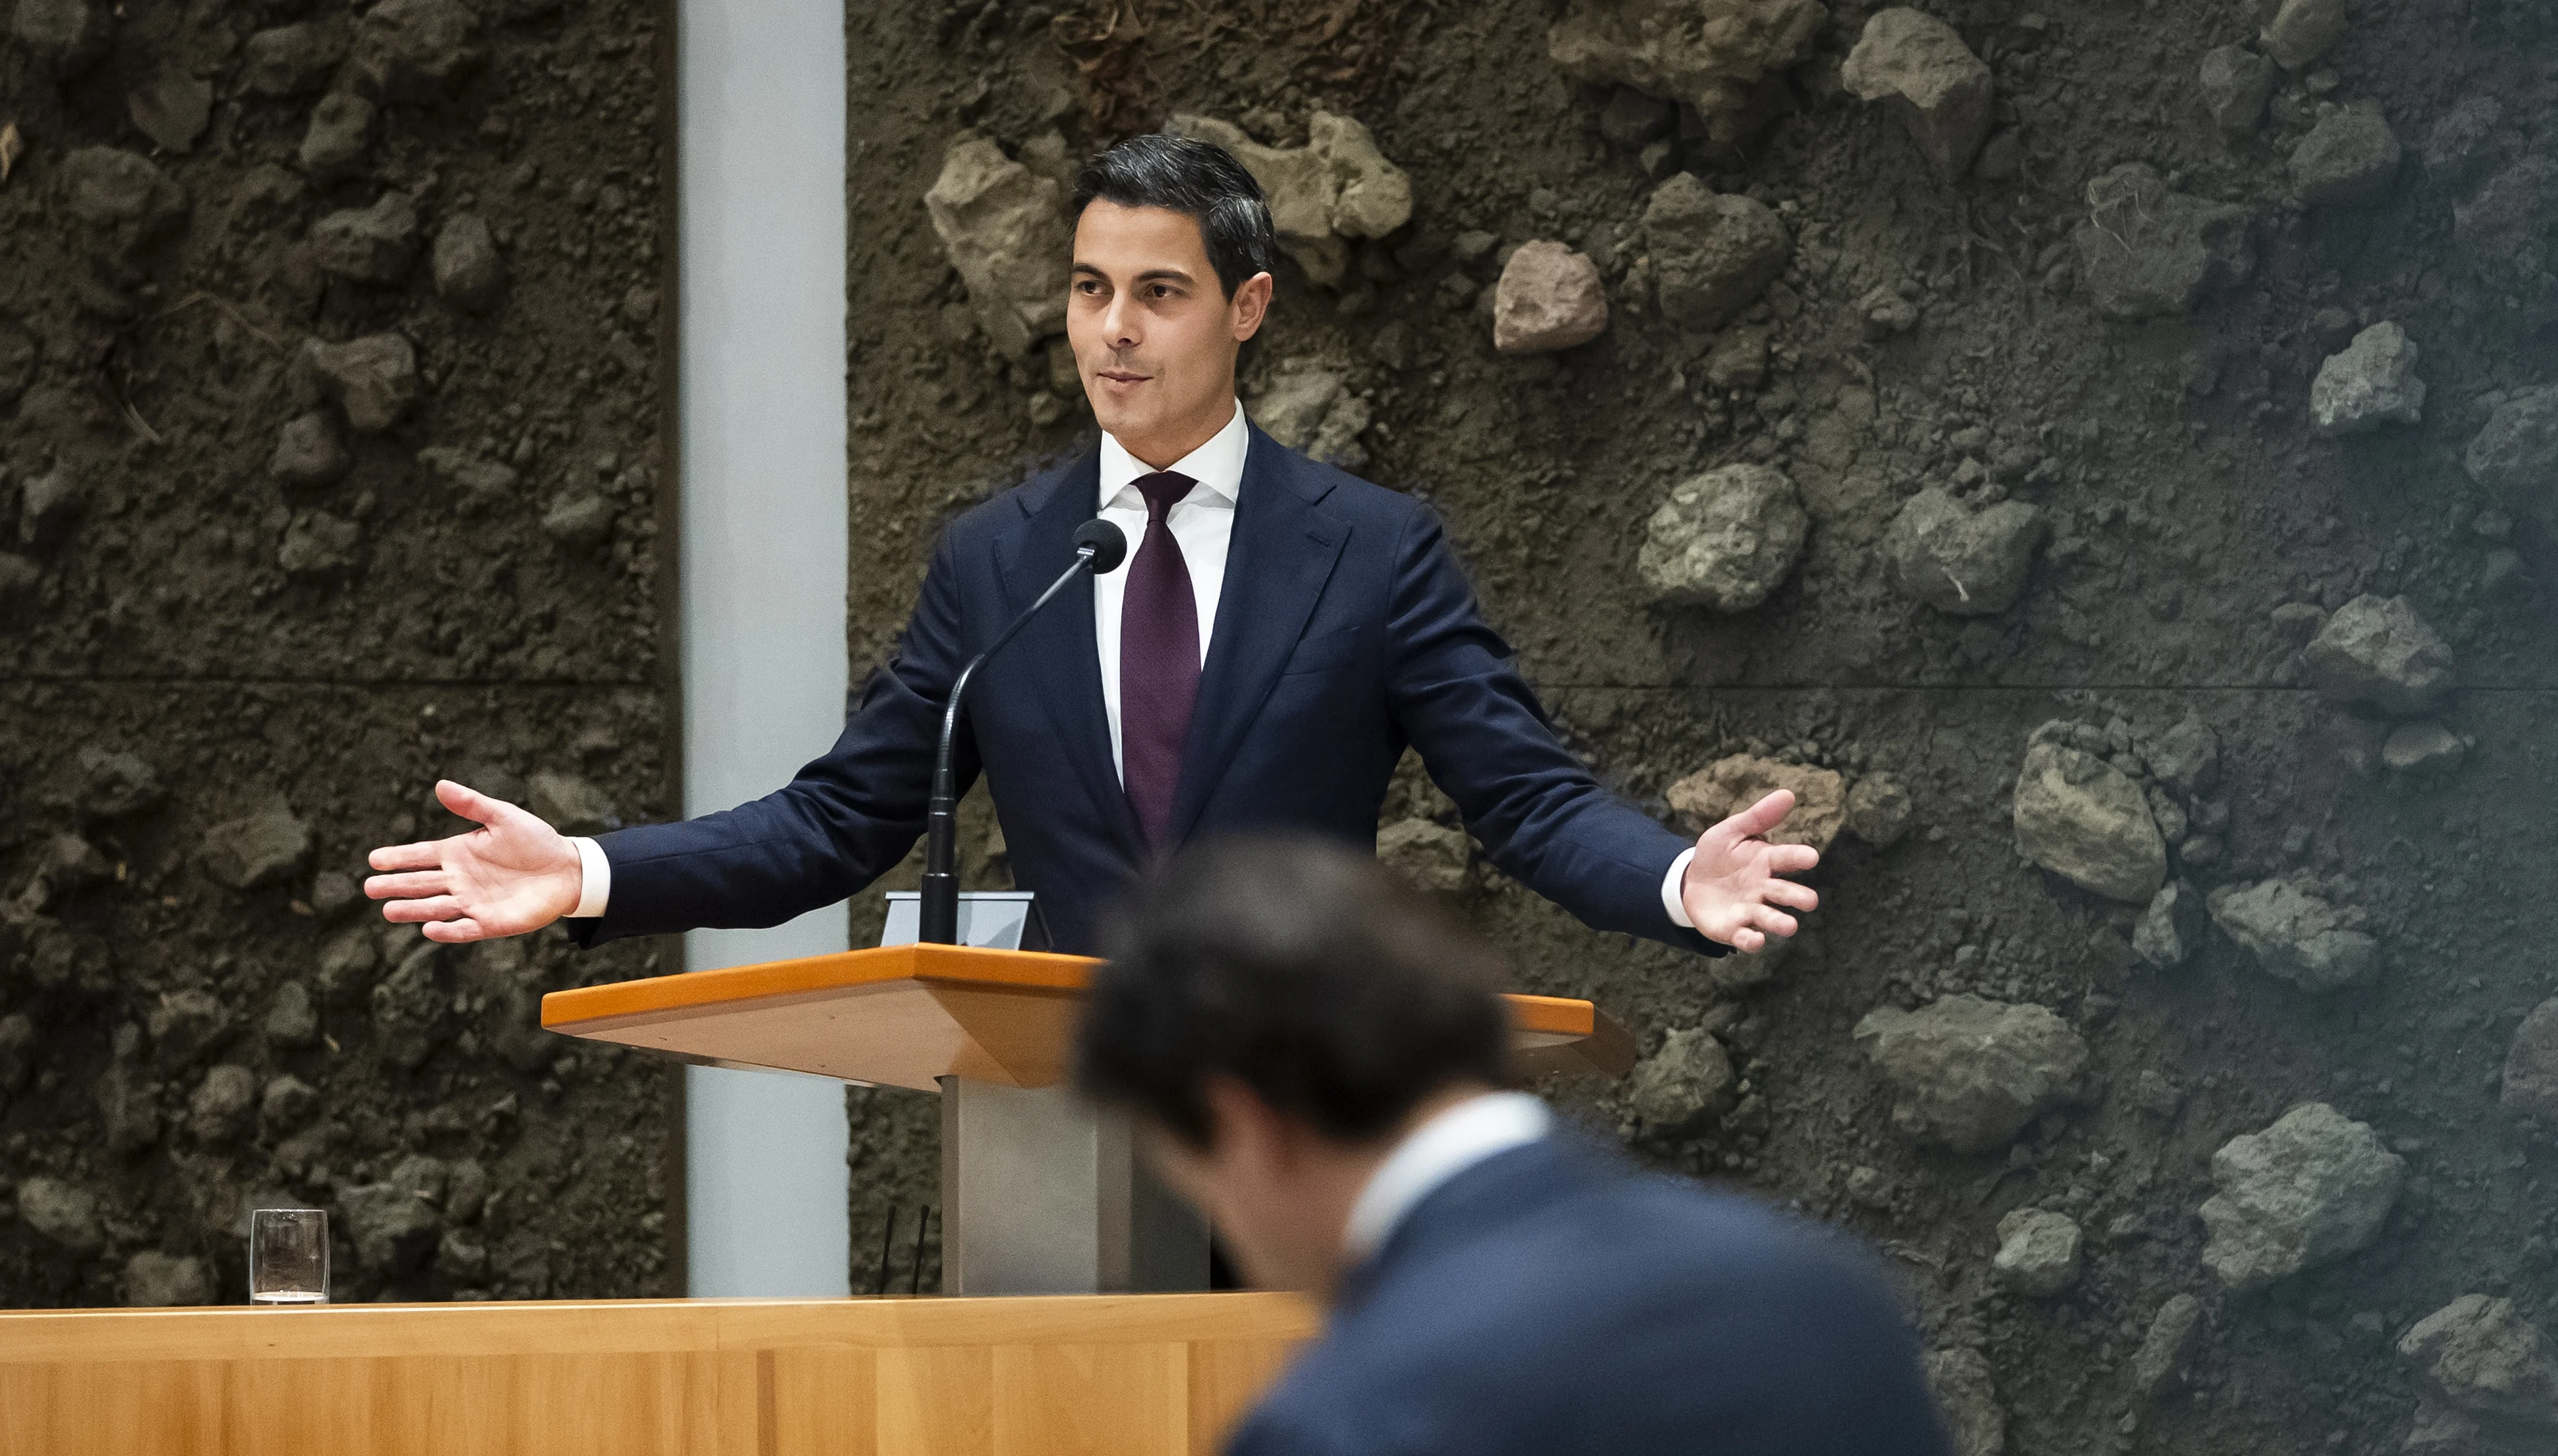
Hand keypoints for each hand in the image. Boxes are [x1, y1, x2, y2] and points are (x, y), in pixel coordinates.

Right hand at [364, 781, 583, 943]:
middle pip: (420, 884)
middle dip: (395, 886)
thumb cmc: (536, 841)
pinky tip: (429, 930)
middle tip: (370, 888)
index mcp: (457, 853)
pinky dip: (447, 931)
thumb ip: (472, 805)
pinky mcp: (490, 923)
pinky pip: (464, 929)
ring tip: (388, 911)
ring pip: (435, 908)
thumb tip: (440, 785)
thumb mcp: (503, 817)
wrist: (568, 869)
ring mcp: (472, 902)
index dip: (397, 858)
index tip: (373, 859)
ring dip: (413, 910)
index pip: (420, 856)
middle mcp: (459, 879)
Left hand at [1678, 789, 1820, 954]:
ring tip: (1790, 926)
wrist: (1690, 882)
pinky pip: (1746, 936)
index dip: (1798, 857)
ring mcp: (1750, 910)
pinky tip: (1756, 940)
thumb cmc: (1718, 855)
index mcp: (1766, 862)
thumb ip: (1758, 816)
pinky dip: (1752, 940)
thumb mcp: (1731, 831)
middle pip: (1784, 893)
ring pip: (1770, 918)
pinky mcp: (1734, 929)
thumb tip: (1788, 793)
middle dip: (1797, 897)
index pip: (1786, 858)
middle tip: (1809, 901)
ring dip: (1780, 922)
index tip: (1811, 857)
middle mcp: (1764, 888)